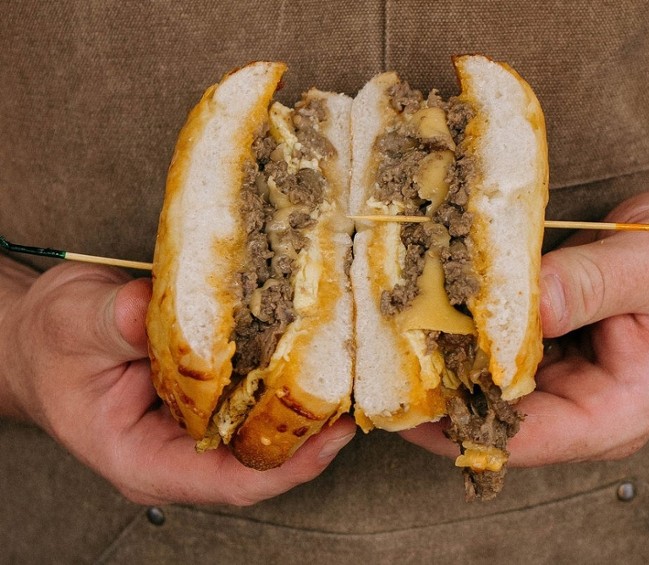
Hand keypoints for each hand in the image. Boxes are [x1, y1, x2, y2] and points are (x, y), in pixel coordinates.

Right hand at [0, 262, 354, 505]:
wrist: (43, 338)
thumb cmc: (50, 345)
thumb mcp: (72, 325)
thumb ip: (114, 322)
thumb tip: (150, 312)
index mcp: (142, 459)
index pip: (227, 483)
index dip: (287, 466)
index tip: (330, 436)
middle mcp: (177, 450)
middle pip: (259, 461)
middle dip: (309, 433)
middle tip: (354, 392)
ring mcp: (195, 425)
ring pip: (262, 431)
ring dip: (304, 406)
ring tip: (346, 372)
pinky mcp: (208, 395)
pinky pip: (254, 397)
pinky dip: (283, 378)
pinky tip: (311, 352)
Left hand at [401, 187, 648, 465]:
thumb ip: (590, 283)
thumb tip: (525, 306)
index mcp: (614, 413)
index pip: (523, 440)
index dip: (458, 426)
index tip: (407, 401)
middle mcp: (580, 410)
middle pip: (494, 421)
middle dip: (441, 395)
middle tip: (386, 361)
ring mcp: (560, 385)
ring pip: (487, 392)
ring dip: (445, 366)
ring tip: (398, 337)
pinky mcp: (545, 357)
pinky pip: (493, 360)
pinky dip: (463, 342)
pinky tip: (431, 316)